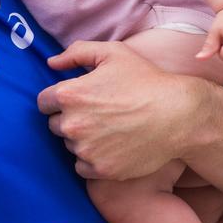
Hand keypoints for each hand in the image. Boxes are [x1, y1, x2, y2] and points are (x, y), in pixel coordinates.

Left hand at [37, 40, 214, 180]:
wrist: (178, 115)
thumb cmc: (146, 80)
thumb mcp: (113, 53)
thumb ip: (76, 53)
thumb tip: (51, 64)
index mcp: (70, 95)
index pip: (43, 102)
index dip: (59, 99)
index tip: (78, 99)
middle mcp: (72, 125)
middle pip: (55, 125)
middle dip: (69, 118)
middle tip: (97, 113)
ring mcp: (86, 150)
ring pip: (70, 145)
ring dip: (82, 139)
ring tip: (109, 128)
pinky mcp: (100, 170)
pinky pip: (82, 166)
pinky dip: (92, 159)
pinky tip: (111, 146)